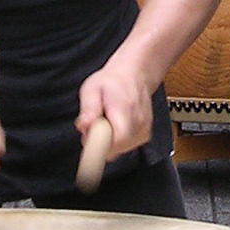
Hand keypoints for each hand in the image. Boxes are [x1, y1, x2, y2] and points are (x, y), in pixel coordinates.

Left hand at [74, 56, 154, 177]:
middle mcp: (138, 124)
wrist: (134, 75)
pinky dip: (116, 140)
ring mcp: (143, 132)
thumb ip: (88, 109)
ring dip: (108, 141)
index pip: (115, 141)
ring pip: (118, 151)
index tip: (88, 154)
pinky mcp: (144, 137)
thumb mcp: (92, 89)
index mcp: (124, 111)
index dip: (99, 148)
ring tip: (107, 121)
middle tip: (93, 124)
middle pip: (114, 150)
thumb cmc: (112, 81)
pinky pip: (125, 148)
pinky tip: (115, 125)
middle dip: (98, 143)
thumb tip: (84, 127)